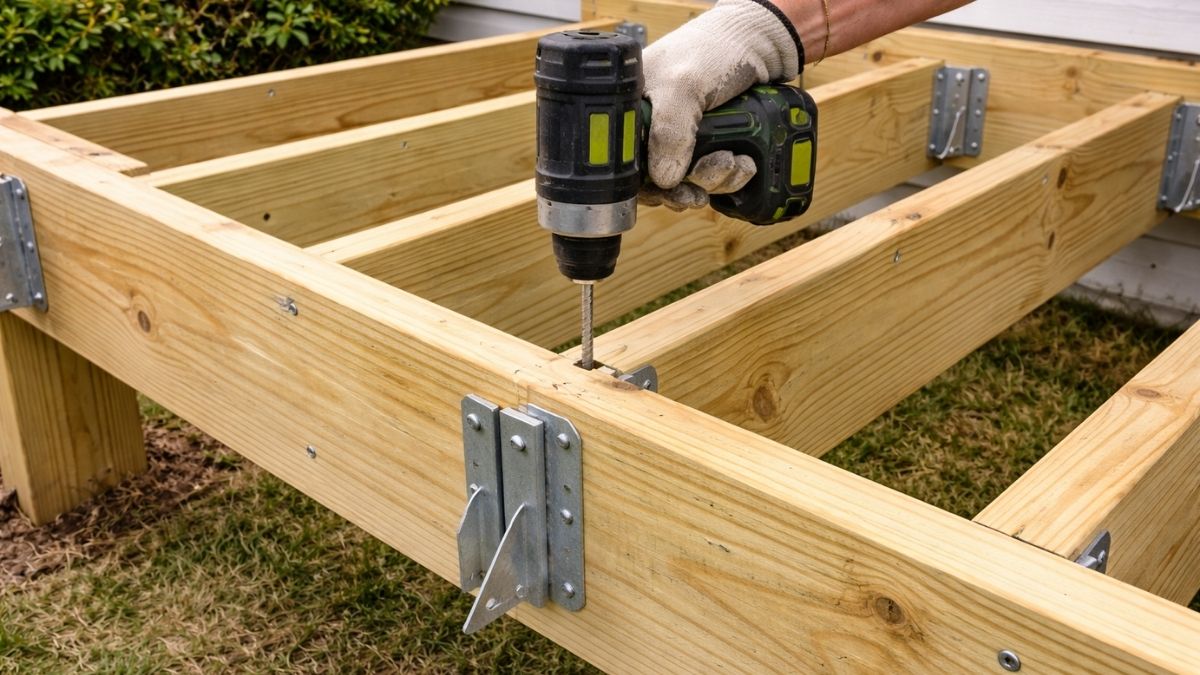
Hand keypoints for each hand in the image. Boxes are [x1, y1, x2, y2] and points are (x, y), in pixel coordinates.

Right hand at [639, 0, 801, 210]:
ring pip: (689, 182)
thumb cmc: (713, 49)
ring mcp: (682, 138)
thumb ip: (668, 132)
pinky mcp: (709, 145)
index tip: (667, 193)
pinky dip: (729, 176)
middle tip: (701, 188)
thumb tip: (663, 179)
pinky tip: (742, 163)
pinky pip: (713, 176)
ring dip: (714, 180)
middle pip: (657, 180)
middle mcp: (653, 127)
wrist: (761, 44)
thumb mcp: (684, 86)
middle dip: (685, 187)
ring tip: (733, 163)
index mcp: (631, 111)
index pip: (624, 163)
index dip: (644, 186)